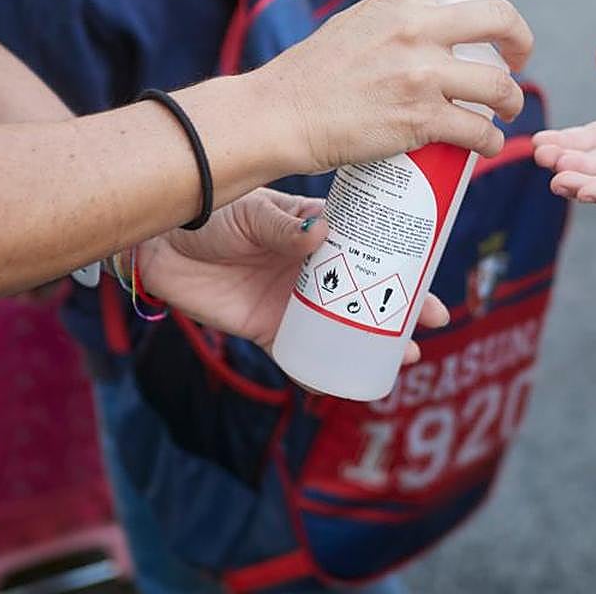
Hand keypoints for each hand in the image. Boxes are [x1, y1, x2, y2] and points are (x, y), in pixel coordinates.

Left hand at [135, 189, 447, 363]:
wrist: (162, 245)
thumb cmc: (211, 215)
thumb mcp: (252, 212)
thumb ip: (282, 225)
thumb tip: (319, 233)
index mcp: (319, 232)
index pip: (373, 246)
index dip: (405, 261)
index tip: (432, 275)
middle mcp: (315, 270)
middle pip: (372, 292)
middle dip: (405, 309)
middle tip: (432, 322)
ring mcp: (295, 302)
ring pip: (347, 327)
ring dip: (377, 342)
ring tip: (407, 356)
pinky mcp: (269, 331)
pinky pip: (304, 357)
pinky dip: (326, 372)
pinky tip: (350, 383)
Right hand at [255, 0, 533, 173]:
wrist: (281, 117)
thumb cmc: (311, 77)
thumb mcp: (354, 25)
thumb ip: (394, 19)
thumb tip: (428, 29)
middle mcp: (413, 29)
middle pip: (499, 18)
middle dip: (521, 40)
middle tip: (517, 58)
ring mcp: (420, 75)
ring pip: (498, 85)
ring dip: (511, 101)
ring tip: (503, 110)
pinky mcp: (421, 120)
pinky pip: (479, 131)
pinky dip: (489, 141)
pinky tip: (485, 144)